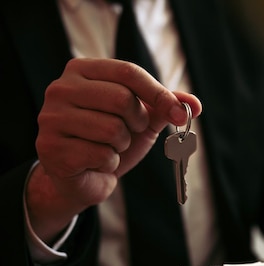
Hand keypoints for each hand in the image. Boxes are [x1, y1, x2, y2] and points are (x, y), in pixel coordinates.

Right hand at [27, 58, 201, 241]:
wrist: (82, 178)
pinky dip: (109, 163)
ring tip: (109, 148)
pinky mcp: (51, 148)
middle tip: (128, 133)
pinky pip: (101, 155)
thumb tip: (195, 104)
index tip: (179, 114)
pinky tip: (96, 163)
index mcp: (82, 71)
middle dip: (137, 123)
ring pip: (113, 129)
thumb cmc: (111, 141)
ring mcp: (52, 118)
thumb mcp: (142, 119)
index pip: (128, 71)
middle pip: (122, 99)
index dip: (159, 93)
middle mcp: (61, 89)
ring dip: (122, 145)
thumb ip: (166, 106)